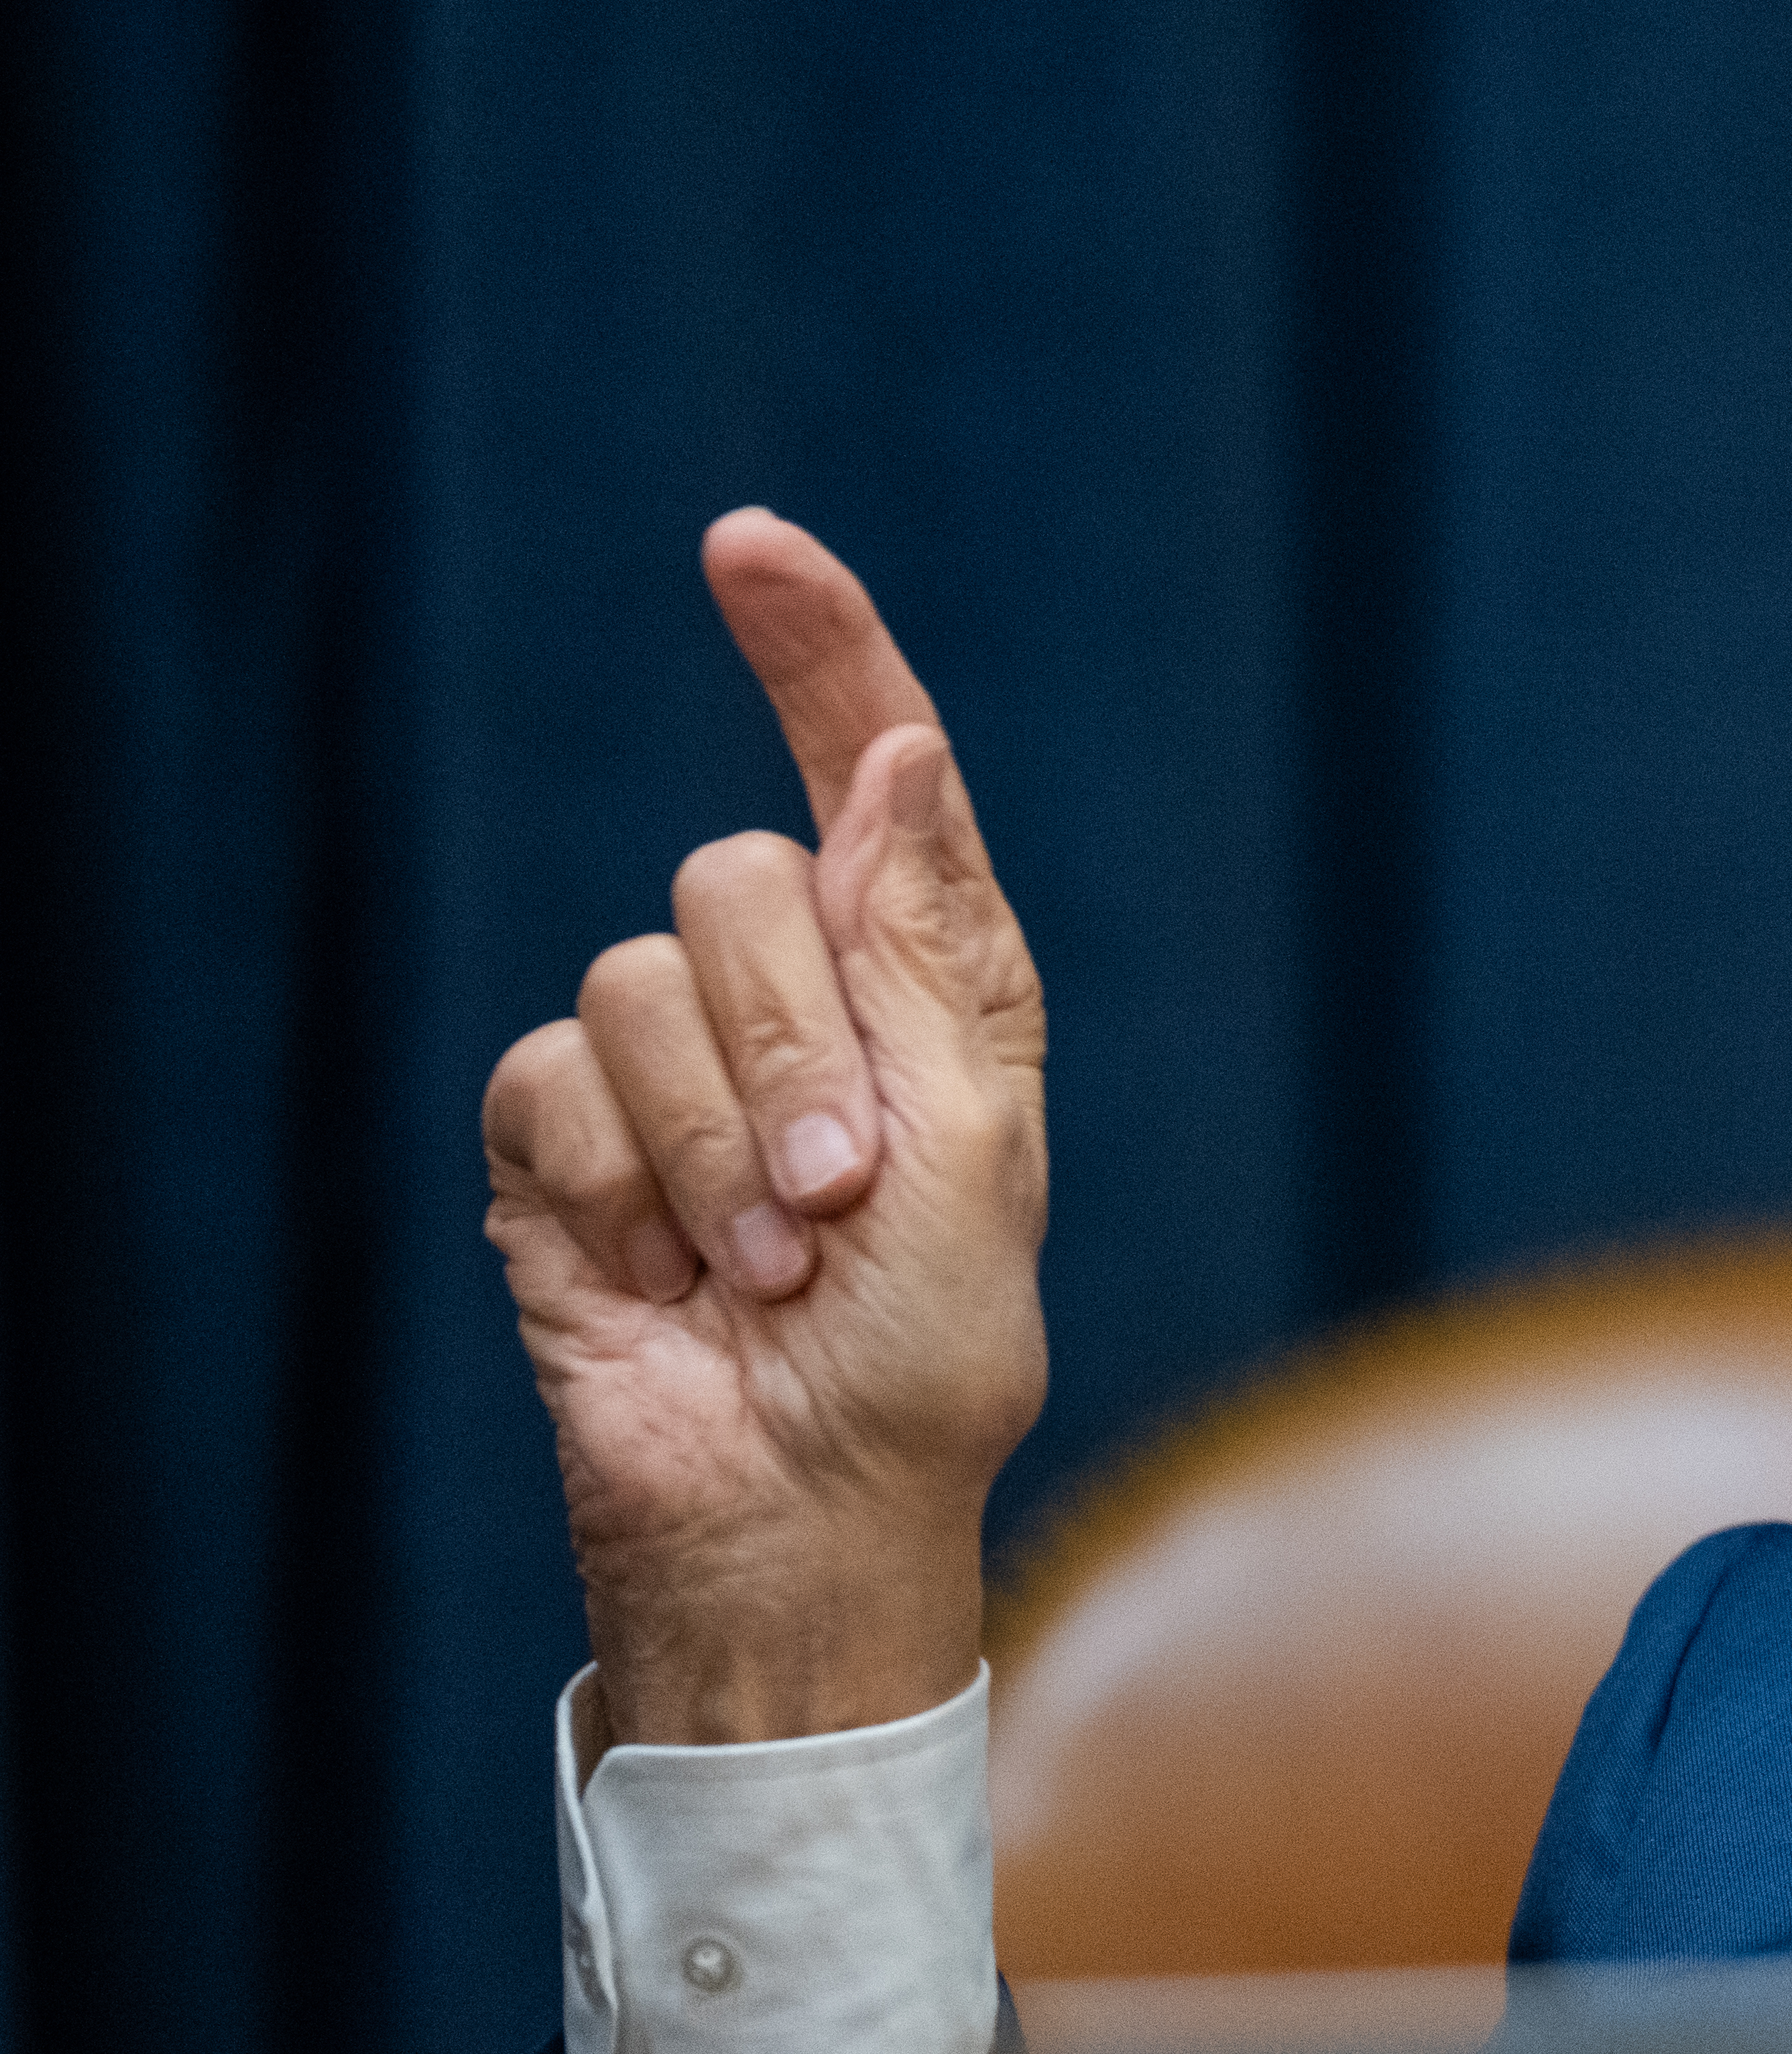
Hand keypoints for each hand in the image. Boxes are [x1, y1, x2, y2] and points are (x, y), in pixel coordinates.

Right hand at [482, 509, 1049, 1746]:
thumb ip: (933, 945)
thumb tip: (901, 754)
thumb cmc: (929, 1350)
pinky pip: (552, 1087)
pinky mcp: (560, 1142)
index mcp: (914, 974)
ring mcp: (663, 1065)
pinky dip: (621, 1193)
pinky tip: (664, 1280)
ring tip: (768, 1265)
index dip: (811, 649)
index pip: (858, 767)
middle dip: (795, 1053)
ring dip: (716, 1146)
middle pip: (735, 886)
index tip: (749, 547)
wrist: (808, 1505)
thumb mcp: (978, 1141)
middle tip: (838, 1205)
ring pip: (638, 986)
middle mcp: (788, 994)